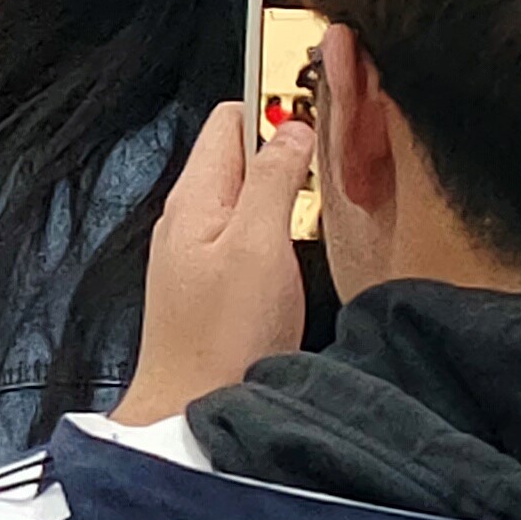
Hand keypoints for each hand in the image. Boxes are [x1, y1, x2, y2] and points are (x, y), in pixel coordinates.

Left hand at [109, 108, 318, 427]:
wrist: (192, 410)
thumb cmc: (223, 336)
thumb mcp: (257, 245)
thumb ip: (272, 180)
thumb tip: (291, 127)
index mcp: (194, 196)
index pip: (229, 119)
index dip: (274, 109)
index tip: (321, 120)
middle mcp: (189, 217)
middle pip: (241, 155)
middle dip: (286, 152)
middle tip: (331, 169)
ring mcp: (198, 250)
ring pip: (247, 196)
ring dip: (285, 193)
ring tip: (320, 206)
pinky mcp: (213, 283)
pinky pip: (247, 234)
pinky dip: (277, 229)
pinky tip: (299, 249)